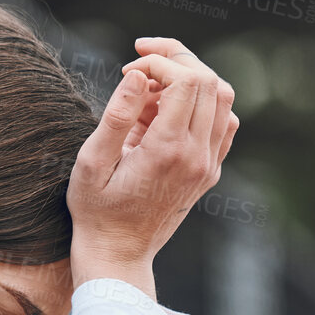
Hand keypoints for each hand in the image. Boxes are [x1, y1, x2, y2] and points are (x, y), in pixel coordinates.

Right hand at [67, 37, 239, 294]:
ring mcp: (208, 165)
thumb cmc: (96, 211)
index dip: (158, 62)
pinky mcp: (209, 171)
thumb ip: (116, 116)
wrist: (118, 255)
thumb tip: (137, 75)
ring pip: (221, 97)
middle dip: (175, 59)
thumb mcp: (91, 163)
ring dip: (190, 79)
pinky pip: (223, 122)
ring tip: (152, 90)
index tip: (128, 69)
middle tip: (141, 60)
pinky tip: (169, 111)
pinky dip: (202, 103)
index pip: (184, 79)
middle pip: (207, 80)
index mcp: (167, 151)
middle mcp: (197, 156)